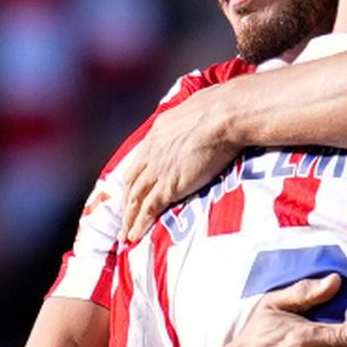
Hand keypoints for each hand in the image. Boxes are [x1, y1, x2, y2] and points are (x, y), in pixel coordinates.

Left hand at [120, 90, 241, 242]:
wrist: (224, 116)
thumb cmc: (220, 109)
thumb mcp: (196, 109)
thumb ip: (190, 120)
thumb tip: (200, 117)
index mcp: (157, 134)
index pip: (139, 162)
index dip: (134, 180)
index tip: (132, 192)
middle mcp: (151, 153)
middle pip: (132, 183)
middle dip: (126, 203)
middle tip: (123, 219)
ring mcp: (158, 171)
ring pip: (135, 200)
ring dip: (127, 219)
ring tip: (124, 236)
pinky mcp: (169, 186)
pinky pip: (148, 210)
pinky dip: (138, 225)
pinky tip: (133, 237)